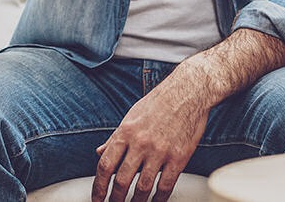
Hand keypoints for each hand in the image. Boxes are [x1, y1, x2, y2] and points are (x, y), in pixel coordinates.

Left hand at [92, 71, 209, 201]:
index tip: (96, 198)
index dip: (98, 186)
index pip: (105, 165)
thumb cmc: (159, 103)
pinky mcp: (179, 157)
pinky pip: (166, 185)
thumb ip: (115, 138)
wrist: (187, 93)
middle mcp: (140, 143)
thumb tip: (99, 153)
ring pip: (143, 187)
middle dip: (115, 199)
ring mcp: (160, 151)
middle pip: (122, 181)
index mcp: (125, 132)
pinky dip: (158, 199)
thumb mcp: (130, 116)